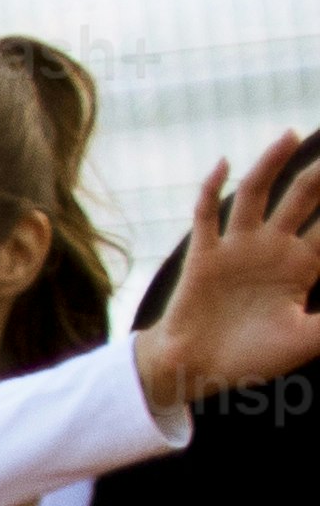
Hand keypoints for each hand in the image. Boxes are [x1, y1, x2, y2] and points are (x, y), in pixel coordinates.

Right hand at [133, 132, 319, 415]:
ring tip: (292, 133)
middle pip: (304, 197)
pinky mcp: (204, 254)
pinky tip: (223, 164)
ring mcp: (238, 247)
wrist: (197, 371)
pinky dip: (211, 188)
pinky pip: (206, 215)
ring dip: (272, 163)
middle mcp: (273, 247)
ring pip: (259, 194)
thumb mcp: (307, 340)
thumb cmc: (253, 358)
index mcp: (303, 265)